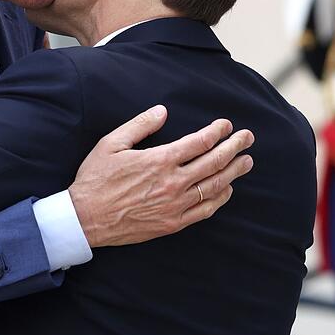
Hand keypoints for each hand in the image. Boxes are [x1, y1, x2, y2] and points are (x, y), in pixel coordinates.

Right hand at [68, 105, 253, 246]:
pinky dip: (220, 198)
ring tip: (247, 161)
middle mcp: (173, 182)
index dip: (218, 132)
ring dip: (234, 171)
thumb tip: (163, 111)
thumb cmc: (96, 179)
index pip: (200, 142)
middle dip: (235, 147)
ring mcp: (175, 205)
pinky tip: (227, 189)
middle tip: (248, 138)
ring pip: (215, 186)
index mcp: (159, 160)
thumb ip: (140, 125)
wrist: (86, 219)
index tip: (227, 125)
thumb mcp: (111, 144)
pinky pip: (205, 209)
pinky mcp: (173, 223)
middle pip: (215, 162)